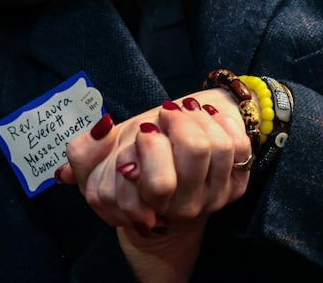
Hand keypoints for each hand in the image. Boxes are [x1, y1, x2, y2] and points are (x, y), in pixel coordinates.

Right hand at [64, 89, 252, 232]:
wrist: (169, 191)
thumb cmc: (132, 171)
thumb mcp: (96, 164)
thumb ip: (83, 152)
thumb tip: (105, 128)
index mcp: (150, 206)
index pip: (159, 180)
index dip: (151, 143)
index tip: (145, 128)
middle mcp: (185, 208)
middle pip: (196, 150)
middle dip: (178, 120)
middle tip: (165, 115)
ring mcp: (215, 198)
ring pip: (219, 144)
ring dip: (198, 117)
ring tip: (184, 113)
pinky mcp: (237, 185)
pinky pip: (239, 146)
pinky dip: (222, 122)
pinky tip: (206, 118)